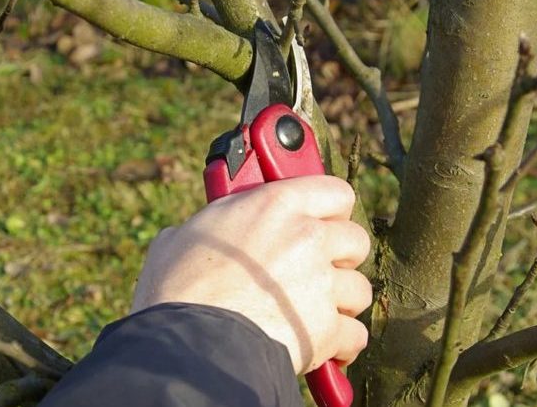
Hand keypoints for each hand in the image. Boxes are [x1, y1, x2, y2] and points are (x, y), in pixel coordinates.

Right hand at [131, 176, 371, 374]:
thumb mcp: (185, 235)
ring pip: (358, 289)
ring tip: (313, 311)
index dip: (331, 209)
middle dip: (340, 258)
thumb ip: (214, 226)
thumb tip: (195, 236)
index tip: (323, 220)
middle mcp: (307, 237)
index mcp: (275, 204)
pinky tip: (323, 344)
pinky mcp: (326, 328)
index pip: (335, 191)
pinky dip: (341, 343)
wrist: (188, 340)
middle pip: (356, 240)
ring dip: (340, 302)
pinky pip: (355, 334)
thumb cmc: (177, 287)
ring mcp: (321, 284)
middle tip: (316, 269)